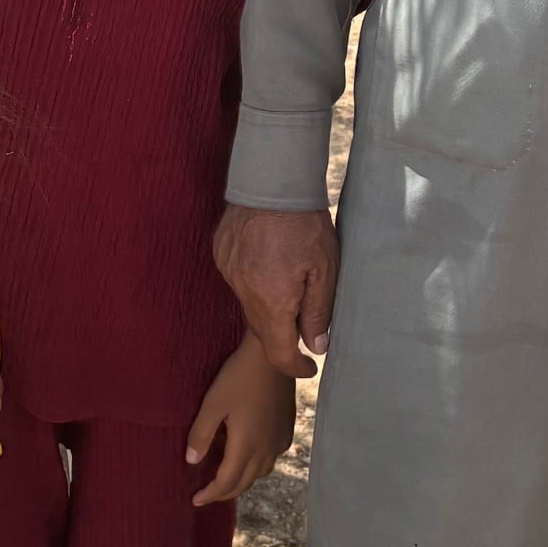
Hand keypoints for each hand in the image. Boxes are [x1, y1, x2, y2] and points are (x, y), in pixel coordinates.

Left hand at [186, 337, 297, 505]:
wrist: (273, 355)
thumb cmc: (239, 376)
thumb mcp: (212, 403)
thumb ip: (201, 434)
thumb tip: (191, 461)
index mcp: (246, 445)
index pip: (227, 482)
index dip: (210, 494)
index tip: (196, 499)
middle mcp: (266, 448)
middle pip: (244, 483)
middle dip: (224, 492)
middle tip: (207, 494)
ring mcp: (279, 439)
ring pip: (260, 472)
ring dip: (242, 480)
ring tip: (226, 476)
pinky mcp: (287, 428)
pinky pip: (272, 457)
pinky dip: (258, 465)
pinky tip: (250, 454)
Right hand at [213, 203, 335, 379]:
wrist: (272, 180)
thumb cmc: (305, 223)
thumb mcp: (325, 269)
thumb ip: (319, 312)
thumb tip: (315, 345)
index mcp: (272, 302)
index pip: (279, 353)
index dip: (295, 367)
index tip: (309, 367)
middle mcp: (244, 292)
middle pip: (263, 332)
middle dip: (284, 338)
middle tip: (306, 331)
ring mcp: (230, 273)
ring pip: (250, 306)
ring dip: (270, 308)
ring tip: (291, 288)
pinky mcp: (222, 255)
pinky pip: (239, 281)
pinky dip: (255, 283)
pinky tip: (270, 264)